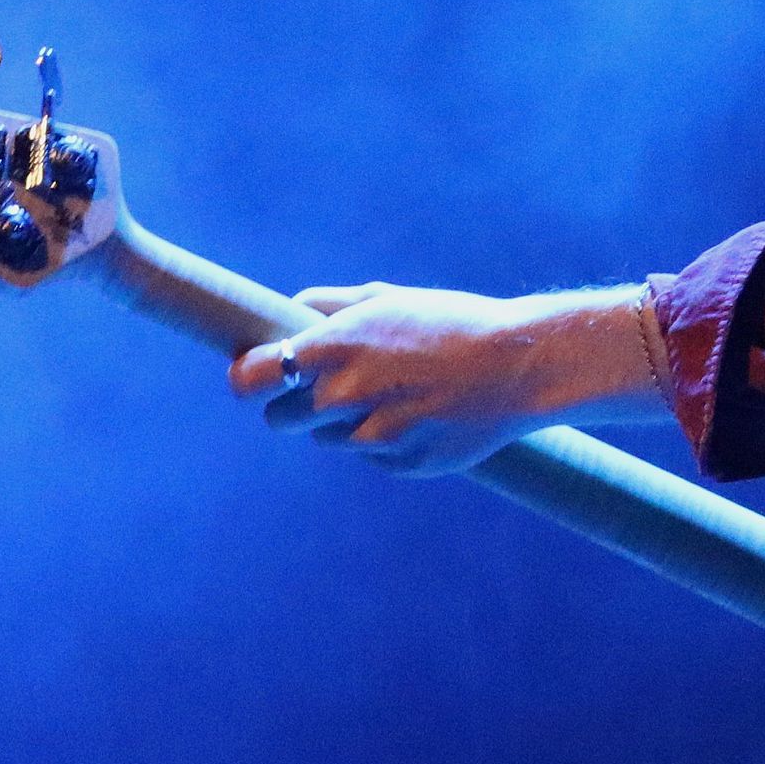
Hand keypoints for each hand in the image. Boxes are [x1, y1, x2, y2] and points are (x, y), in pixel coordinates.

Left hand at [225, 282, 667, 475]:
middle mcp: (343, 396)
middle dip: (293, 406)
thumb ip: (329, 306)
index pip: (253, 376)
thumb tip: (291, 310)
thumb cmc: (450, 323)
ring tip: (391, 393)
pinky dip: (384, 440)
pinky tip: (420, 413)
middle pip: (280, 419)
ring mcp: (370, 436)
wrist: (518, 366)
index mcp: (334, 347)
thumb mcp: (387, 299)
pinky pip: (370, 456)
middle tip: (326, 389)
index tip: (252, 376)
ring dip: (343, 422)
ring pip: (326, 439)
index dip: (247, 378)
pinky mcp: (399, 464)